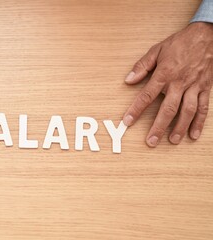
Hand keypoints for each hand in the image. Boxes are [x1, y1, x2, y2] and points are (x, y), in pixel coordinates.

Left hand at [123, 22, 212, 146]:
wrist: (208, 35)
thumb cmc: (181, 42)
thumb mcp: (157, 50)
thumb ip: (142, 66)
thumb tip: (128, 80)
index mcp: (164, 74)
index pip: (147, 95)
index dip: (136, 110)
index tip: (128, 121)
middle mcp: (179, 83)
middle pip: (168, 109)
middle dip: (159, 127)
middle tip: (151, 141)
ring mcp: (194, 87)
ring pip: (187, 111)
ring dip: (180, 127)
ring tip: (173, 140)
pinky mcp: (206, 88)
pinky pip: (203, 107)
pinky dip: (199, 122)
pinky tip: (194, 134)